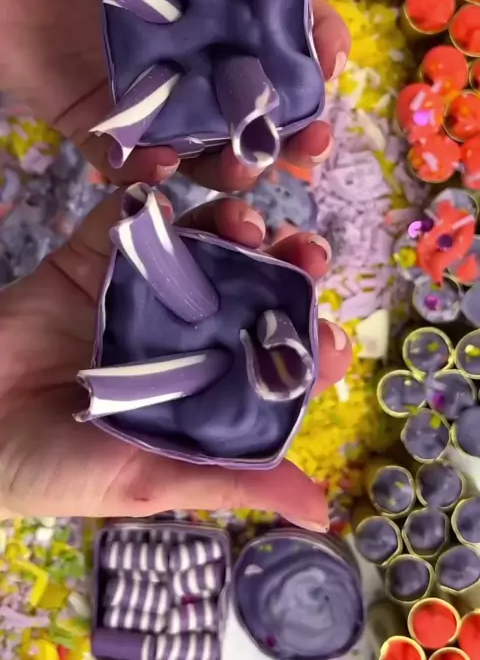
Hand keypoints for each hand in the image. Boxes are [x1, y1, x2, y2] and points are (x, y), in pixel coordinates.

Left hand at [0, 0, 353, 190]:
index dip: (317, 50)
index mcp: (220, 2)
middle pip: (259, 101)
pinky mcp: (105, 126)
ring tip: (246, 165)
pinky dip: (153, 170)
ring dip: (235, 161)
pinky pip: (137, 160)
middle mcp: (196, 54)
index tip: (331, 64)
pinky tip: (163, 162)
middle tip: (309, 145)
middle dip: (292, 127)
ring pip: (209, 142)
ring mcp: (154, 95)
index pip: (287, 32)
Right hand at [0, 195, 350, 524]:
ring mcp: (138, 293)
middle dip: (283, 270)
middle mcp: (180, 335)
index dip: (306, 345)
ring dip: (229, 229)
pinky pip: (124, 223)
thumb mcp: (149, 481)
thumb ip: (232, 481)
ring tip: (247, 224)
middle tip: (308, 252)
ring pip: (199, 247)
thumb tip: (321, 511)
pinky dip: (146, 205)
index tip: (328, 334)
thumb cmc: (55, 469)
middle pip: (248, 291)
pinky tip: (167, 199)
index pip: (271, 362)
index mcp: (202, 388)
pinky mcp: (90, 260)